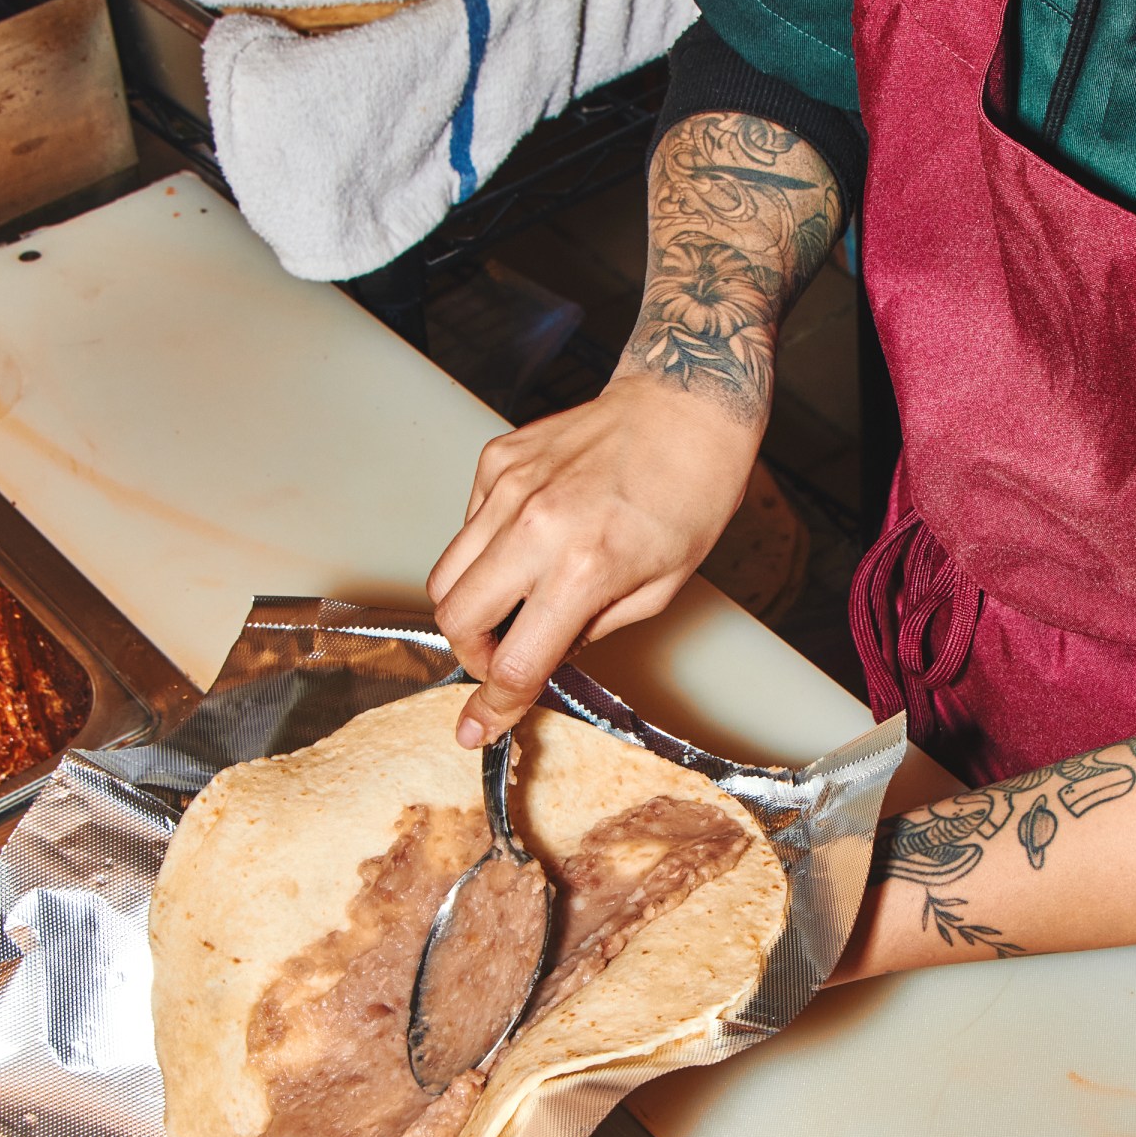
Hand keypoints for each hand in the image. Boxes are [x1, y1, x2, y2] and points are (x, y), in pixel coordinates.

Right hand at [426, 372, 761, 746]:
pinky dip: (487, 549)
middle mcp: (535, 525)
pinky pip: (466, 525)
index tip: (477, 728)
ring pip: (446, 573)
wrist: (684, 408)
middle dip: (473, 654)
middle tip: (506, 655)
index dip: (493, 706)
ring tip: (517, 601)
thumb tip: (539, 657)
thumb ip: (590, 630)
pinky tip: (529, 540)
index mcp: (584, 567)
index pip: (514, 662)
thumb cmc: (689, 495)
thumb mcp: (658, 588)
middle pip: (455, 617)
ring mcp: (508, 487)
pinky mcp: (497, 459)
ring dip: (472, 605)